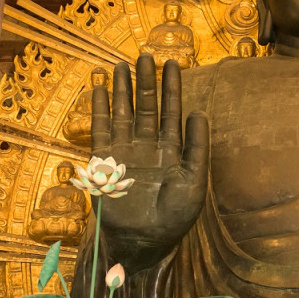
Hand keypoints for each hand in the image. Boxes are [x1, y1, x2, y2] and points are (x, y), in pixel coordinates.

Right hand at [90, 55, 208, 269]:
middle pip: (146, 107)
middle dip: (146, 82)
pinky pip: (102, 130)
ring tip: (121, 65)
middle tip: (145, 55)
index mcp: (172, 151)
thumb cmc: (174, 218)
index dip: (172, 88)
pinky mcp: (105, 162)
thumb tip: (198, 111)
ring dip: (122, 90)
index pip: (172, 112)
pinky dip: (100, 110)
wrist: (144, 242)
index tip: (173, 63)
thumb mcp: (194, 182)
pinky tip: (100, 89)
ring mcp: (126, 153)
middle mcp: (148, 147)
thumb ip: (197, 147)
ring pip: (123, 113)